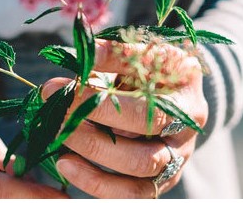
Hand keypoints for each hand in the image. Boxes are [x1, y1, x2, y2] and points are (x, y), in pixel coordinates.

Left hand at [41, 39, 207, 197]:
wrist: (175, 92)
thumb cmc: (153, 68)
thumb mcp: (141, 52)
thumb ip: (112, 54)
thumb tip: (77, 58)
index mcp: (185, 95)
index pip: (144, 104)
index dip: (99, 100)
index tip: (59, 87)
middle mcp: (186, 130)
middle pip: (142, 137)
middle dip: (92, 127)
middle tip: (57, 112)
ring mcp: (176, 158)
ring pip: (137, 169)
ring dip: (92, 154)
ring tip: (59, 136)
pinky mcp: (159, 179)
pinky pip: (130, 193)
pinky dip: (95, 183)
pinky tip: (66, 164)